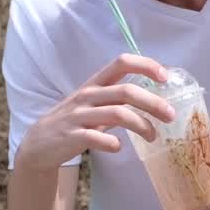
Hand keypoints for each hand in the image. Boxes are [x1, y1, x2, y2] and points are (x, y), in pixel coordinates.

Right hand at [15, 54, 174, 170]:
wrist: (39, 144)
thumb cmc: (74, 121)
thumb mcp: (94, 104)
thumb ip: (118, 100)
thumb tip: (153, 99)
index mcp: (95, 83)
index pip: (121, 62)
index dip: (145, 65)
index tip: (165, 77)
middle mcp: (88, 95)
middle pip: (126, 91)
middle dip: (152, 102)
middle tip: (171, 115)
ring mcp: (79, 115)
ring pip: (117, 113)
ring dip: (141, 125)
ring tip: (154, 136)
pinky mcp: (72, 136)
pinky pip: (96, 137)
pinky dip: (111, 142)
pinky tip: (119, 147)